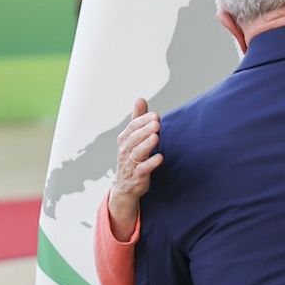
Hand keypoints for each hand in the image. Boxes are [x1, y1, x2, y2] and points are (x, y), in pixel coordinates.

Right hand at [109, 98, 162, 240]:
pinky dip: (150, 164)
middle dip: (145, 130)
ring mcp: (130, 165)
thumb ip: (137, 119)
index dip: (142, 121)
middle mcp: (125, 151)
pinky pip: (142, 170)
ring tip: (156, 137)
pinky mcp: (137, 177)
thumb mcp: (133, 137)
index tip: (155, 115)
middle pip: (134, 139)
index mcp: (124, 140)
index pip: (131, 128)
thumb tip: (140, 99)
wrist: (125, 186)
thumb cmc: (131, 157)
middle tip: (156, 122)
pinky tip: (160, 157)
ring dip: (146, 145)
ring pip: (136, 154)